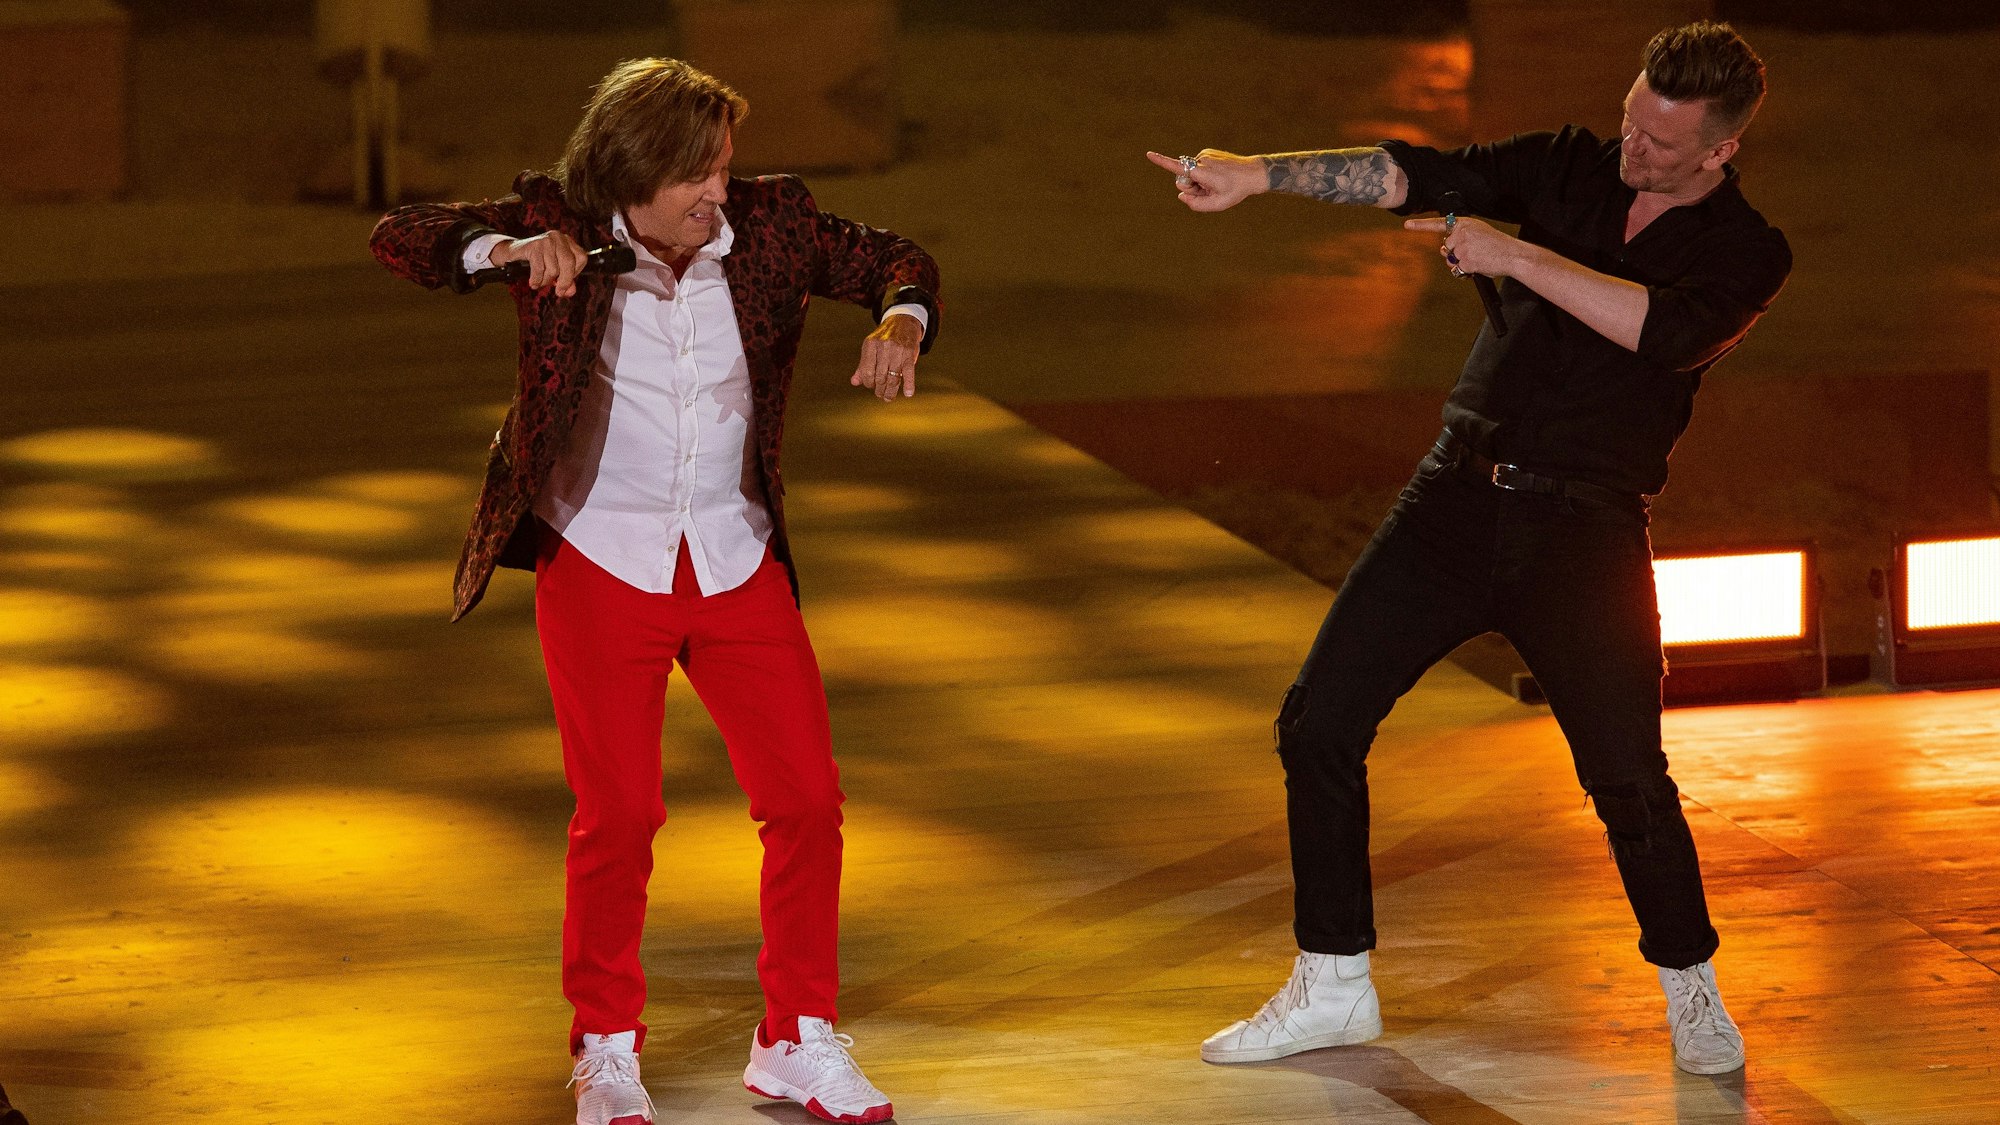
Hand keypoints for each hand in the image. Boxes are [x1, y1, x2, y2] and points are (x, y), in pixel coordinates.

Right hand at [488, 230, 587, 296]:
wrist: (512, 253)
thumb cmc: (536, 262)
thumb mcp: (554, 270)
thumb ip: (566, 281)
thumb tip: (570, 292)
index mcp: (567, 241)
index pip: (581, 258)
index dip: (576, 273)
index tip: (566, 281)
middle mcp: (558, 238)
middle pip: (569, 263)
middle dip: (565, 281)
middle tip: (559, 292)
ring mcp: (546, 240)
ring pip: (553, 269)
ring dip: (546, 281)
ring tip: (540, 281)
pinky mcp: (534, 246)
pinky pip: (540, 269)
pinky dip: (537, 280)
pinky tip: (534, 282)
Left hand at [852, 313, 921, 401]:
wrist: (903, 322)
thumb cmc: (885, 339)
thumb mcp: (871, 348)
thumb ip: (863, 365)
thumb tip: (854, 382)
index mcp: (870, 345)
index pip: (867, 371)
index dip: (868, 383)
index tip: (871, 386)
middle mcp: (883, 347)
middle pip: (880, 376)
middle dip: (879, 389)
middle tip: (881, 394)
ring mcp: (897, 350)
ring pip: (893, 377)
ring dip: (890, 391)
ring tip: (888, 397)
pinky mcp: (910, 353)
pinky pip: (908, 372)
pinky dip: (908, 384)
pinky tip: (908, 393)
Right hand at [1145, 149, 1264, 211]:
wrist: (1252, 173)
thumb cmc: (1236, 191)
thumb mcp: (1217, 205)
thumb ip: (1196, 205)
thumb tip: (1181, 196)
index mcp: (1203, 173)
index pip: (1178, 167)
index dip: (1161, 162)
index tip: (1148, 154)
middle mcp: (1201, 160)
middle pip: (1182, 179)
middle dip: (1190, 188)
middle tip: (1207, 192)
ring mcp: (1204, 155)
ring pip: (1190, 173)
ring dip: (1198, 182)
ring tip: (1216, 184)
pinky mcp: (1207, 153)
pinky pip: (1197, 168)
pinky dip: (1203, 175)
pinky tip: (1217, 177)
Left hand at [1403, 214, 1519, 278]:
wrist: (1512, 254)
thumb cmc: (1497, 245)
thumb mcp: (1478, 232)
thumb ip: (1460, 236)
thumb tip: (1443, 249)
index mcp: (1464, 224)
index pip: (1440, 223)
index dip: (1421, 225)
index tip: (1407, 225)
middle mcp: (1461, 234)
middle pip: (1446, 247)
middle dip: (1455, 253)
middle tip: (1475, 252)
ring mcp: (1462, 248)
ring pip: (1450, 260)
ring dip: (1461, 263)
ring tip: (1479, 258)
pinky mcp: (1465, 261)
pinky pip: (1458, 270)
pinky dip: (1466, 272)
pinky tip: (1479, 266)